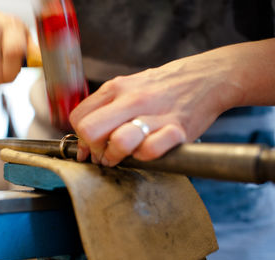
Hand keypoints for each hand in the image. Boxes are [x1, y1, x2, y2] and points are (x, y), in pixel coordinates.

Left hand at [70, 49, 239, 165]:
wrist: (207, 77)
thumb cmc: (162, 87)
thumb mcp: (128, 87)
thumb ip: (104, 108)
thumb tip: (84, 141)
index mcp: (116, 88)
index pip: (78, 117)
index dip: (81, 138)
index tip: (90, 147)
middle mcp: (131, 99)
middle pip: (90, 131)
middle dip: (94, 149)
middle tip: (105, 154)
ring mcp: (154, 113)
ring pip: (119, 142)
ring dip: (116, 156)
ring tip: (124, 156)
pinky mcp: (177, 129)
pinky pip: (150, 151)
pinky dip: (145, 157)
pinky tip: (147, 152)